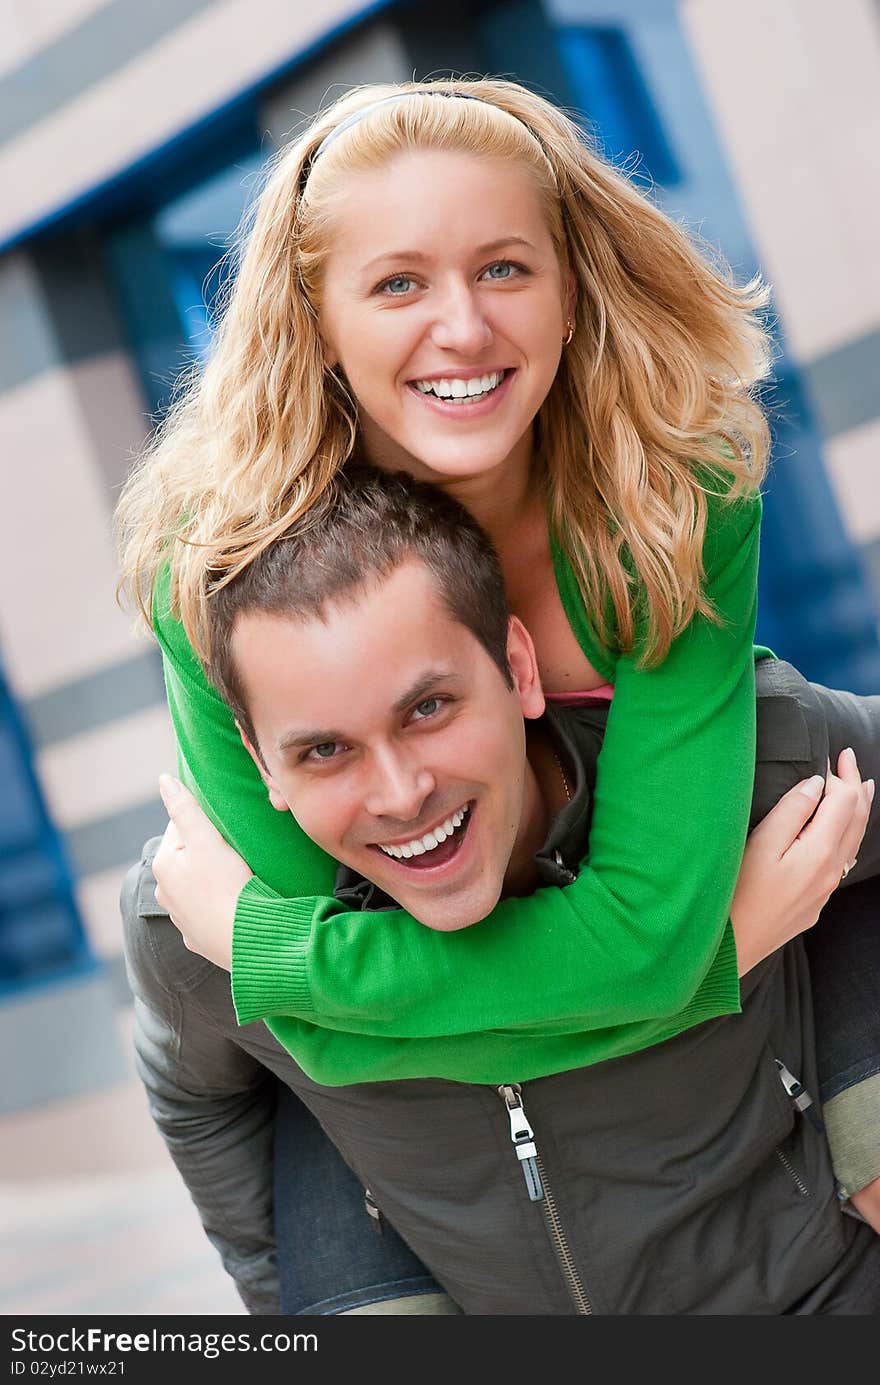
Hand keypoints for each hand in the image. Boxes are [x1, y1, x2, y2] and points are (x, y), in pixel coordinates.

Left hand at [152, 775, 252, 970]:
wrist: (246, 940)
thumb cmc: (227, 886)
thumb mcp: (207, 840)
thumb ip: (185, 808)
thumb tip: (163, 779)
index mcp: (163, 866)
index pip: (181, 828)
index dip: (207, 824)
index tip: (227, 831)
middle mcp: (165, 893)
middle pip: (189, 857)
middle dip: (209, 852)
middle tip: (237, 853)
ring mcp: (182, 918)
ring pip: (198, 885)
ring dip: (213, 879)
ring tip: (239, 878)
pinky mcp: (200, 937)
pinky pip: (209, 912)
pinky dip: (219, 905)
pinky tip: (234, 904)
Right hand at [731, 748, 873, 975]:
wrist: (728, 948)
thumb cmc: (735, 893)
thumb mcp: (760, 844)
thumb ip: (791, 811)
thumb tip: (815, 785)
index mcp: (819, 852)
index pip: (844, 802)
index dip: (839, 775)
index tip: (827, 754)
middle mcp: (829, 873)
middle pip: (855, 820)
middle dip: (855, 786)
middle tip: (849, 757)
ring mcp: (823, 892)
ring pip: (852, 843)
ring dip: (856, 811)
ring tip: (860, 788)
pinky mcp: (812, 905)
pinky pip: (841, 862)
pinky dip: (847, 835)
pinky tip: (839, 833)